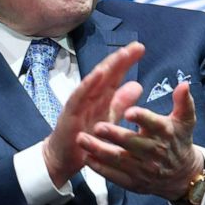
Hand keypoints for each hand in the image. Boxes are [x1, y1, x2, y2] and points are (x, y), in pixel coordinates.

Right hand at [41, 41, 143, 186]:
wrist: (63, 158)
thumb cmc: (86, 136)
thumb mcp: (108, 118)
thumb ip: (121, 102)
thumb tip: (138, 85)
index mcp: (101, 96)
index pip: (115, 75)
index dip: (127, 62)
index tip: (141, 48)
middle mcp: (91, 95)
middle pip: (107, 73)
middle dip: (121, 59)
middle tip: (137, 46)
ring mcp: (80, 102)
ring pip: (95, 80)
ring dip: (108, 66)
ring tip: (122, 54)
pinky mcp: (70, 113)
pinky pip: (79, 96)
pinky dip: (88, 83)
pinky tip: (98, 73)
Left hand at [80, 81, 201, 201]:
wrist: (182, 175)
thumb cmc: (179, 140)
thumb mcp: (186, 120)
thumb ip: (183, 101)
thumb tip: (184, 84)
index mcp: (165, 132)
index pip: (153, 124)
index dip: (142, 118)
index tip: (129, 111)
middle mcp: (154, 152)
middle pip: (131, 143)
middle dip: (114, 135)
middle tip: (97, 125)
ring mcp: (143, 169)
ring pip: (119, 160)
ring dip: (99, 151)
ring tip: (82, 140)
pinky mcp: (134, 182)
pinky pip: (115, 176)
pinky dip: (100, 169)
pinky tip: (87, 159)